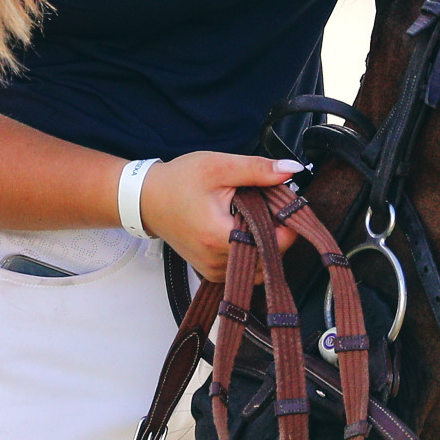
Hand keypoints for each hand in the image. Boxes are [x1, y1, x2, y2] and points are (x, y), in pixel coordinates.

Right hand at [138, 152, 304, 282]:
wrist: (147, 199)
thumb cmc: (179, 181)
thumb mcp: (219, 167)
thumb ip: (258, 169)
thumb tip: (293, 169)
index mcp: (219, 237)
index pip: (276, 243)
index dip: (288, 222)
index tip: (285, 202)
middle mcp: (217, 262)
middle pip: (271, 255)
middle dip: (278, 230)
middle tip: (269, 205)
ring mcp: (214, 271)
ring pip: (260, 265)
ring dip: (266, 243)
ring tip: (256, 216)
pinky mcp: (211, 272)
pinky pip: (245, 269)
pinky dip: (252, 251)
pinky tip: (245, 229)